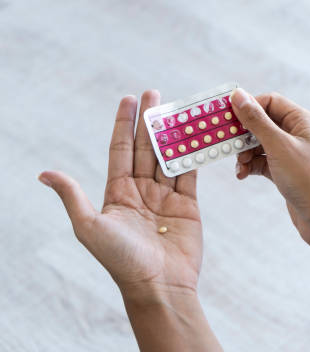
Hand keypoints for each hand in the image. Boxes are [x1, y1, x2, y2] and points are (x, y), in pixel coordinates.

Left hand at [39, 90, 202, 300]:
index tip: (129, 98)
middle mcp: (142, 191)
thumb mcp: (90, 226)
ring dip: (173, 133)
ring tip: (177, 108)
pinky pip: (189, 173)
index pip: (120, 150)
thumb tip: (44, 173)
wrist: (159, 286)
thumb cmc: (121, 260)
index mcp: (118, 193)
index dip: (124, 124)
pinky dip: (193, 154)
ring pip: (169, 157)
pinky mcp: (188, 205)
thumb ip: (73, 196)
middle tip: (155, 93)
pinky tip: (195, 135)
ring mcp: (166, 197)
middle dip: (150, 121)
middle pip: (146, 148)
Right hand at [231, 88, 309, 249]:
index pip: (270, 102)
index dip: (248, 107)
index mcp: (303, 121)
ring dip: (245, 152)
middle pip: (264, 123)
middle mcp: (299, 134)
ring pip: (261, 144)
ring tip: (239, 165)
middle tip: (228, 144)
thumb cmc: (308, 179)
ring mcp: (293, 153)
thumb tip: (238, 95)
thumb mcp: (278, 146)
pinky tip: (243, 174)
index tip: (227, 117)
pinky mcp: (287, 171)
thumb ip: (256, 120)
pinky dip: (251, 165)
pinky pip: (263, 161)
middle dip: (244, 134)